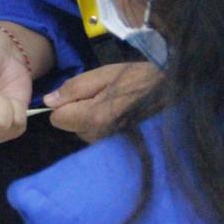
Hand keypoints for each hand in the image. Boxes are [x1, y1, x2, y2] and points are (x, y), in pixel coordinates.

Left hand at [45, 62, 159, 142]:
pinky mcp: (119, 148)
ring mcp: (109, 145)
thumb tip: (48, 102)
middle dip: (79, 111)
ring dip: (91, 118)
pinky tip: (121, 115)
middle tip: (104, 95)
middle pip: (70, 126)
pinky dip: (104, 126)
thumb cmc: (141, 78)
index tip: (84, 93)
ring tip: (115, 103)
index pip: (57, 118)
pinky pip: (98, 136)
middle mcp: (98, 137)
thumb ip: (75, 88)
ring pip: (83, 132)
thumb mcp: (106, 74)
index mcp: (93, 118)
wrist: (175, 92)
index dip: (66, 103)